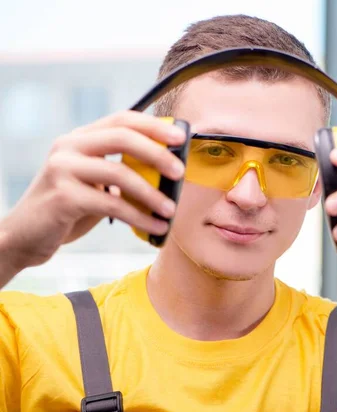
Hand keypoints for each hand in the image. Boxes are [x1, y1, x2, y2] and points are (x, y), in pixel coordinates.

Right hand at [0, 111, 186, 270]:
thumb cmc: (70, 209)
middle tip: (179, 172)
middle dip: (156, 153)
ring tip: (171, 210)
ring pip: (119, 174)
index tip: (180, 137)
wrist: (26, 236)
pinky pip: (111, 204)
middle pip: (122, 138)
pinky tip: (155, 226)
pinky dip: (139, 217)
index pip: (122, 119)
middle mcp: (69, 146)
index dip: (154, 125)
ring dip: (151, 194)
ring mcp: (62, 169)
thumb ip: (123, 170)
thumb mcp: (97, 183)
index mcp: (80, 138)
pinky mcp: (62, 196)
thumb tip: (170, 170)